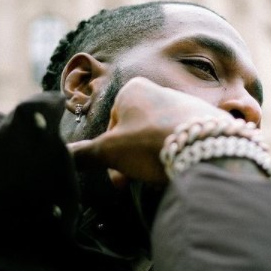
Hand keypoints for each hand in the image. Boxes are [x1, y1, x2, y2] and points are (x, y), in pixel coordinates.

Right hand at [67, 77, 231, 184]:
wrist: (204, 146)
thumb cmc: (150, 142)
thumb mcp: (109, 152)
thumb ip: (84, 154)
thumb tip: (63, 155)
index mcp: (133, 90)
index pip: (112, 125)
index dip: (111, 153)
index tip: (116, 175)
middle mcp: (160, 91)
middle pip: (136, 132)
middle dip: (132, 159)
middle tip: (132, 181)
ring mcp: (186, 104)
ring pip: (159, 137)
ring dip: (154, 159)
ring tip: (160, 176)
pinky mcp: (206, 119)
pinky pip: (183, 139)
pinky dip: (178, 154)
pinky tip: (180, 167)